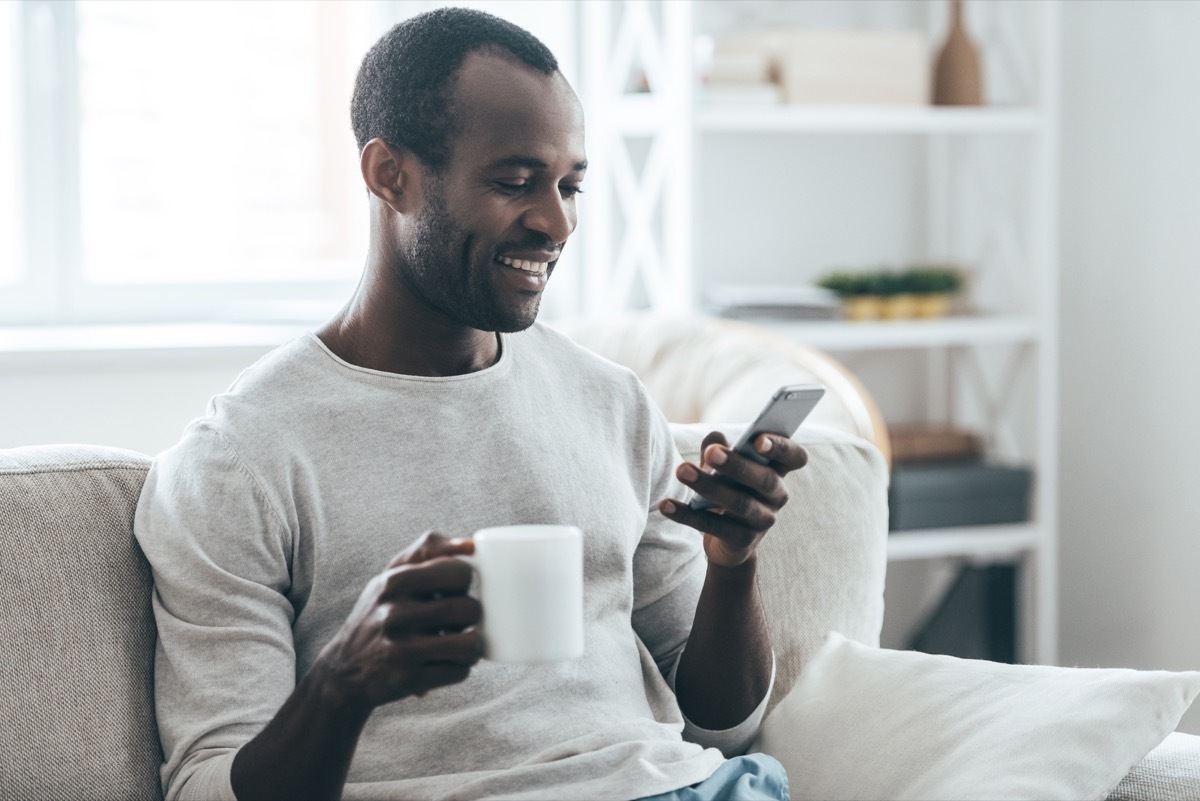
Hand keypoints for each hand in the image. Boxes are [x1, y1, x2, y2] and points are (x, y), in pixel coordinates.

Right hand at [312, 531, 482, 713]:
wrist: (344, 670)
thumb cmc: (379, 614)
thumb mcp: (393, 576)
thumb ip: (429, 550)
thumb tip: (470, 545)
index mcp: (394, 581)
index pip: (460, 572)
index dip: (463, 583)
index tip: (451, 591)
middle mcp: (394, 614)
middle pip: (470, 609)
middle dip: (471, 617)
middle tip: (456, 621)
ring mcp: (400, 649)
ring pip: (470, 644)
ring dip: (471, 646)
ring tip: (459, 644)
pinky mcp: (408, 680)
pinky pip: (460, 672)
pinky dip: (459, 668)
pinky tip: (445, 663)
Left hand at [659, 431, 807, 567]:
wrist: (727, 541)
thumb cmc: (727, 488)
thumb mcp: (721, 465)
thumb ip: (717, 447)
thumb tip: (714, 439)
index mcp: (777, 470)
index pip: (794, 457)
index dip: (781, 447)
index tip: (758, 440)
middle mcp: (777, 496)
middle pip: (765, 480)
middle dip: (738, 465)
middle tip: (712, 453)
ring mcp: (762, 521)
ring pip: (740, 504)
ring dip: (710, 486)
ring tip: (682, 471)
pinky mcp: (743, 541)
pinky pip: (716, 528)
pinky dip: (689, 516)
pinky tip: (666, 505)